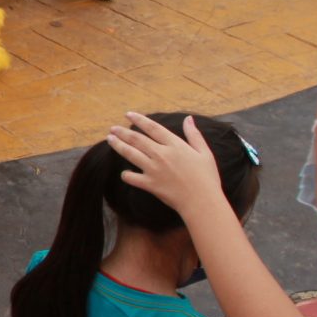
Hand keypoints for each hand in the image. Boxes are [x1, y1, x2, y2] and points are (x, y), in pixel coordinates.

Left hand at [106, 110, 232, 219]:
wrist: (202, 201)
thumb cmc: (207, 177)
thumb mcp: (204, 152)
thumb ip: (194, 135)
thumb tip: (188, 118)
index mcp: (175, 145)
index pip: (153, 128)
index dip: (139, 120)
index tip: (128, 115)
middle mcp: (162, 154)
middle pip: (137, 139)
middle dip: (123, 132)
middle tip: (113, 128)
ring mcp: (154, 169)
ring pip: (131, 154)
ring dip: (118, 146)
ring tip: (110, 139)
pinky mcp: (150, 184)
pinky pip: (132, 178)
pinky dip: (126, 175)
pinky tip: (124, 173)